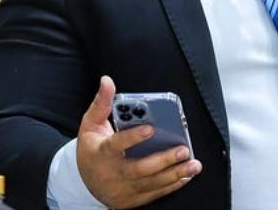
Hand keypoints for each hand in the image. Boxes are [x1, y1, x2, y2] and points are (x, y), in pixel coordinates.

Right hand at [76, 76, 201, 208]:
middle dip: (163, 160)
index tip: (151, 128)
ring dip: (174, 174)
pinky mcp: (131, 201)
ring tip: (193, 164)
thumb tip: (107, 81)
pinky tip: (185, 176)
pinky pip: (154, 193)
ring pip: (150, 184)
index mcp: (100, 153)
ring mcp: (121, 190)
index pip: (116, 145)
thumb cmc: (92, 149)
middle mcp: (111, 174)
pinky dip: (171, 185)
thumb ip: (101, 103)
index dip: (132, 137)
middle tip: (182, 149)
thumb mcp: (90, 124)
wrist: (84, 183)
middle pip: (139, 169)